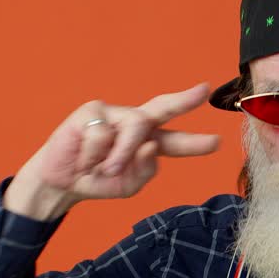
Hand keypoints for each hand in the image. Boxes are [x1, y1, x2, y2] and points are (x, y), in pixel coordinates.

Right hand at [6, 83, 219, 219]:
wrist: (62, 182)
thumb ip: (146, 169)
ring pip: (133, 128)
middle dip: (183, 101)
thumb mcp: (128, 184)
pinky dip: (93, 154)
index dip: (195, 140)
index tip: (217, 141)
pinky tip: (83, 157)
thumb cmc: (98, 180)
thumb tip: (151, 145)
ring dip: (120, 155)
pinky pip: (102, 134)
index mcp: (147, 142)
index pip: (174, 138)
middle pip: (161, 109)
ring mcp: (113, 114)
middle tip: (202, 93)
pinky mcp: (91, 111)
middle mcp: (133, 123)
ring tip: (104, 169)